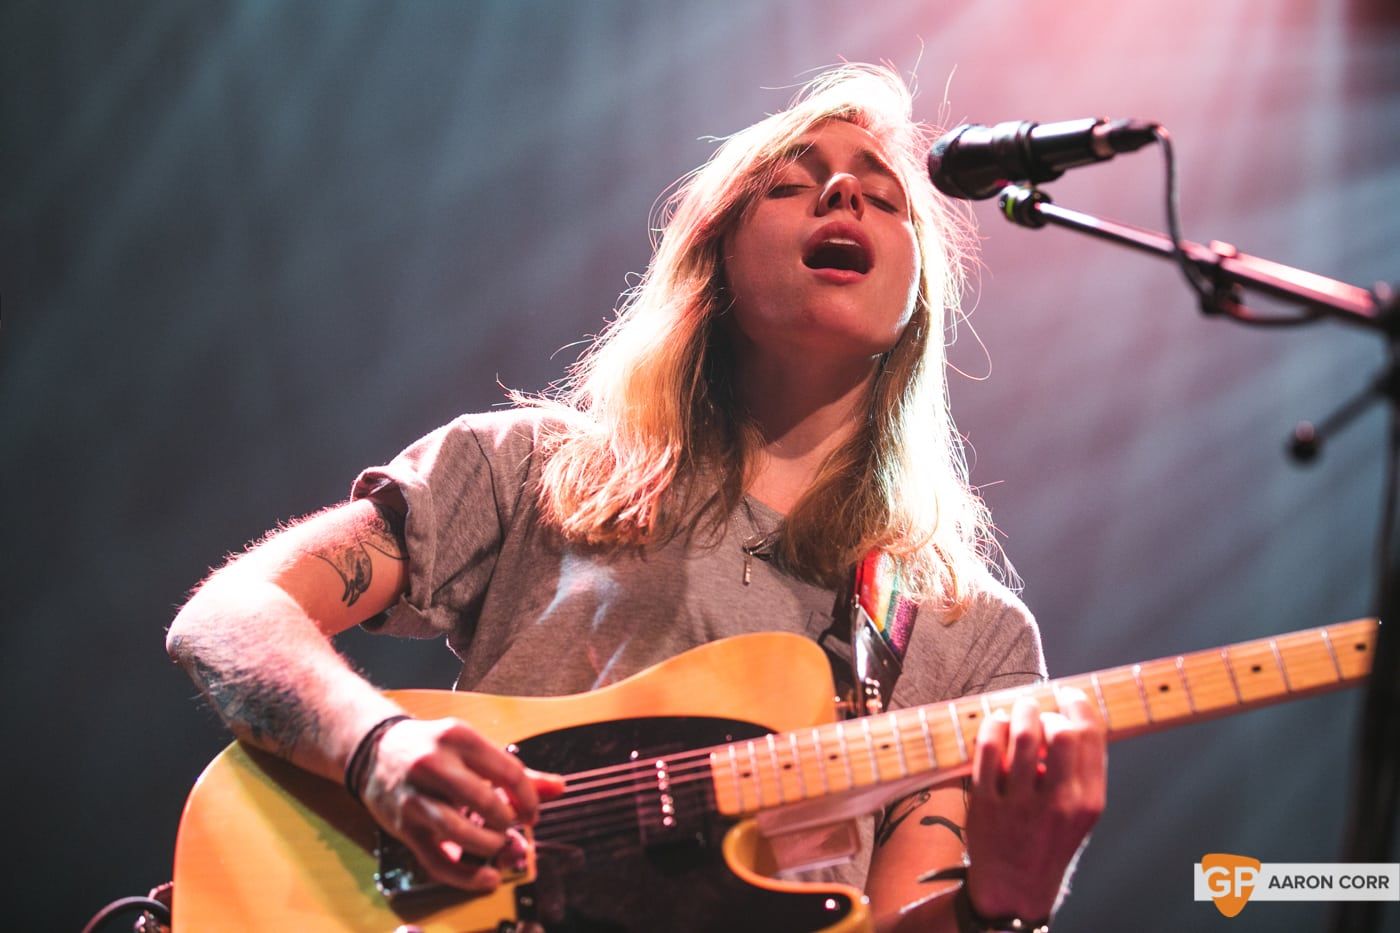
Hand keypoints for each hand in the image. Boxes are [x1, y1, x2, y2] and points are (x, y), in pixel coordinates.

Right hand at [358, 717, 564, 891]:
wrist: (375, 751)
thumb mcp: (472, 748)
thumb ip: (515, 771)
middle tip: (514, 829)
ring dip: (489, 845)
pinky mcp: (402, 826)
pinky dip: (465, 875)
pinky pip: (436, 859)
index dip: (528, 799)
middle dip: (508, 823)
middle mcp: (433, 764)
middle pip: (486, 802)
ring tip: (499, 845)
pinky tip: (486, 878)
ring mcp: (414, 796)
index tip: (532, 814)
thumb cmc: (433, 748)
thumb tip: (560, 788)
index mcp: (458, 737)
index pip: (508, 772)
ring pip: (460, 831)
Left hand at [964, 688, 1105, 920]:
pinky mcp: (986, 804)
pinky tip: (996, 724)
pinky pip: (988, 751)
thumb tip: (1070, 716)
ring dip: (1019, 713)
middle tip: (1038, 710)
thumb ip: (1081, 770)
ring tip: (1018, 710)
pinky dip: (992, 728)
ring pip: (1023, 737)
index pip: (1092, 739)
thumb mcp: (1080, 812)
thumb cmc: (1049, 840)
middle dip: (1048, 711)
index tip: (1068, 696)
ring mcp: (1021, 804)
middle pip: (1061, 733)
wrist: (1015, 888)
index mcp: (1088, 802)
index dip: (1079, 707)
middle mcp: (1059, 803)